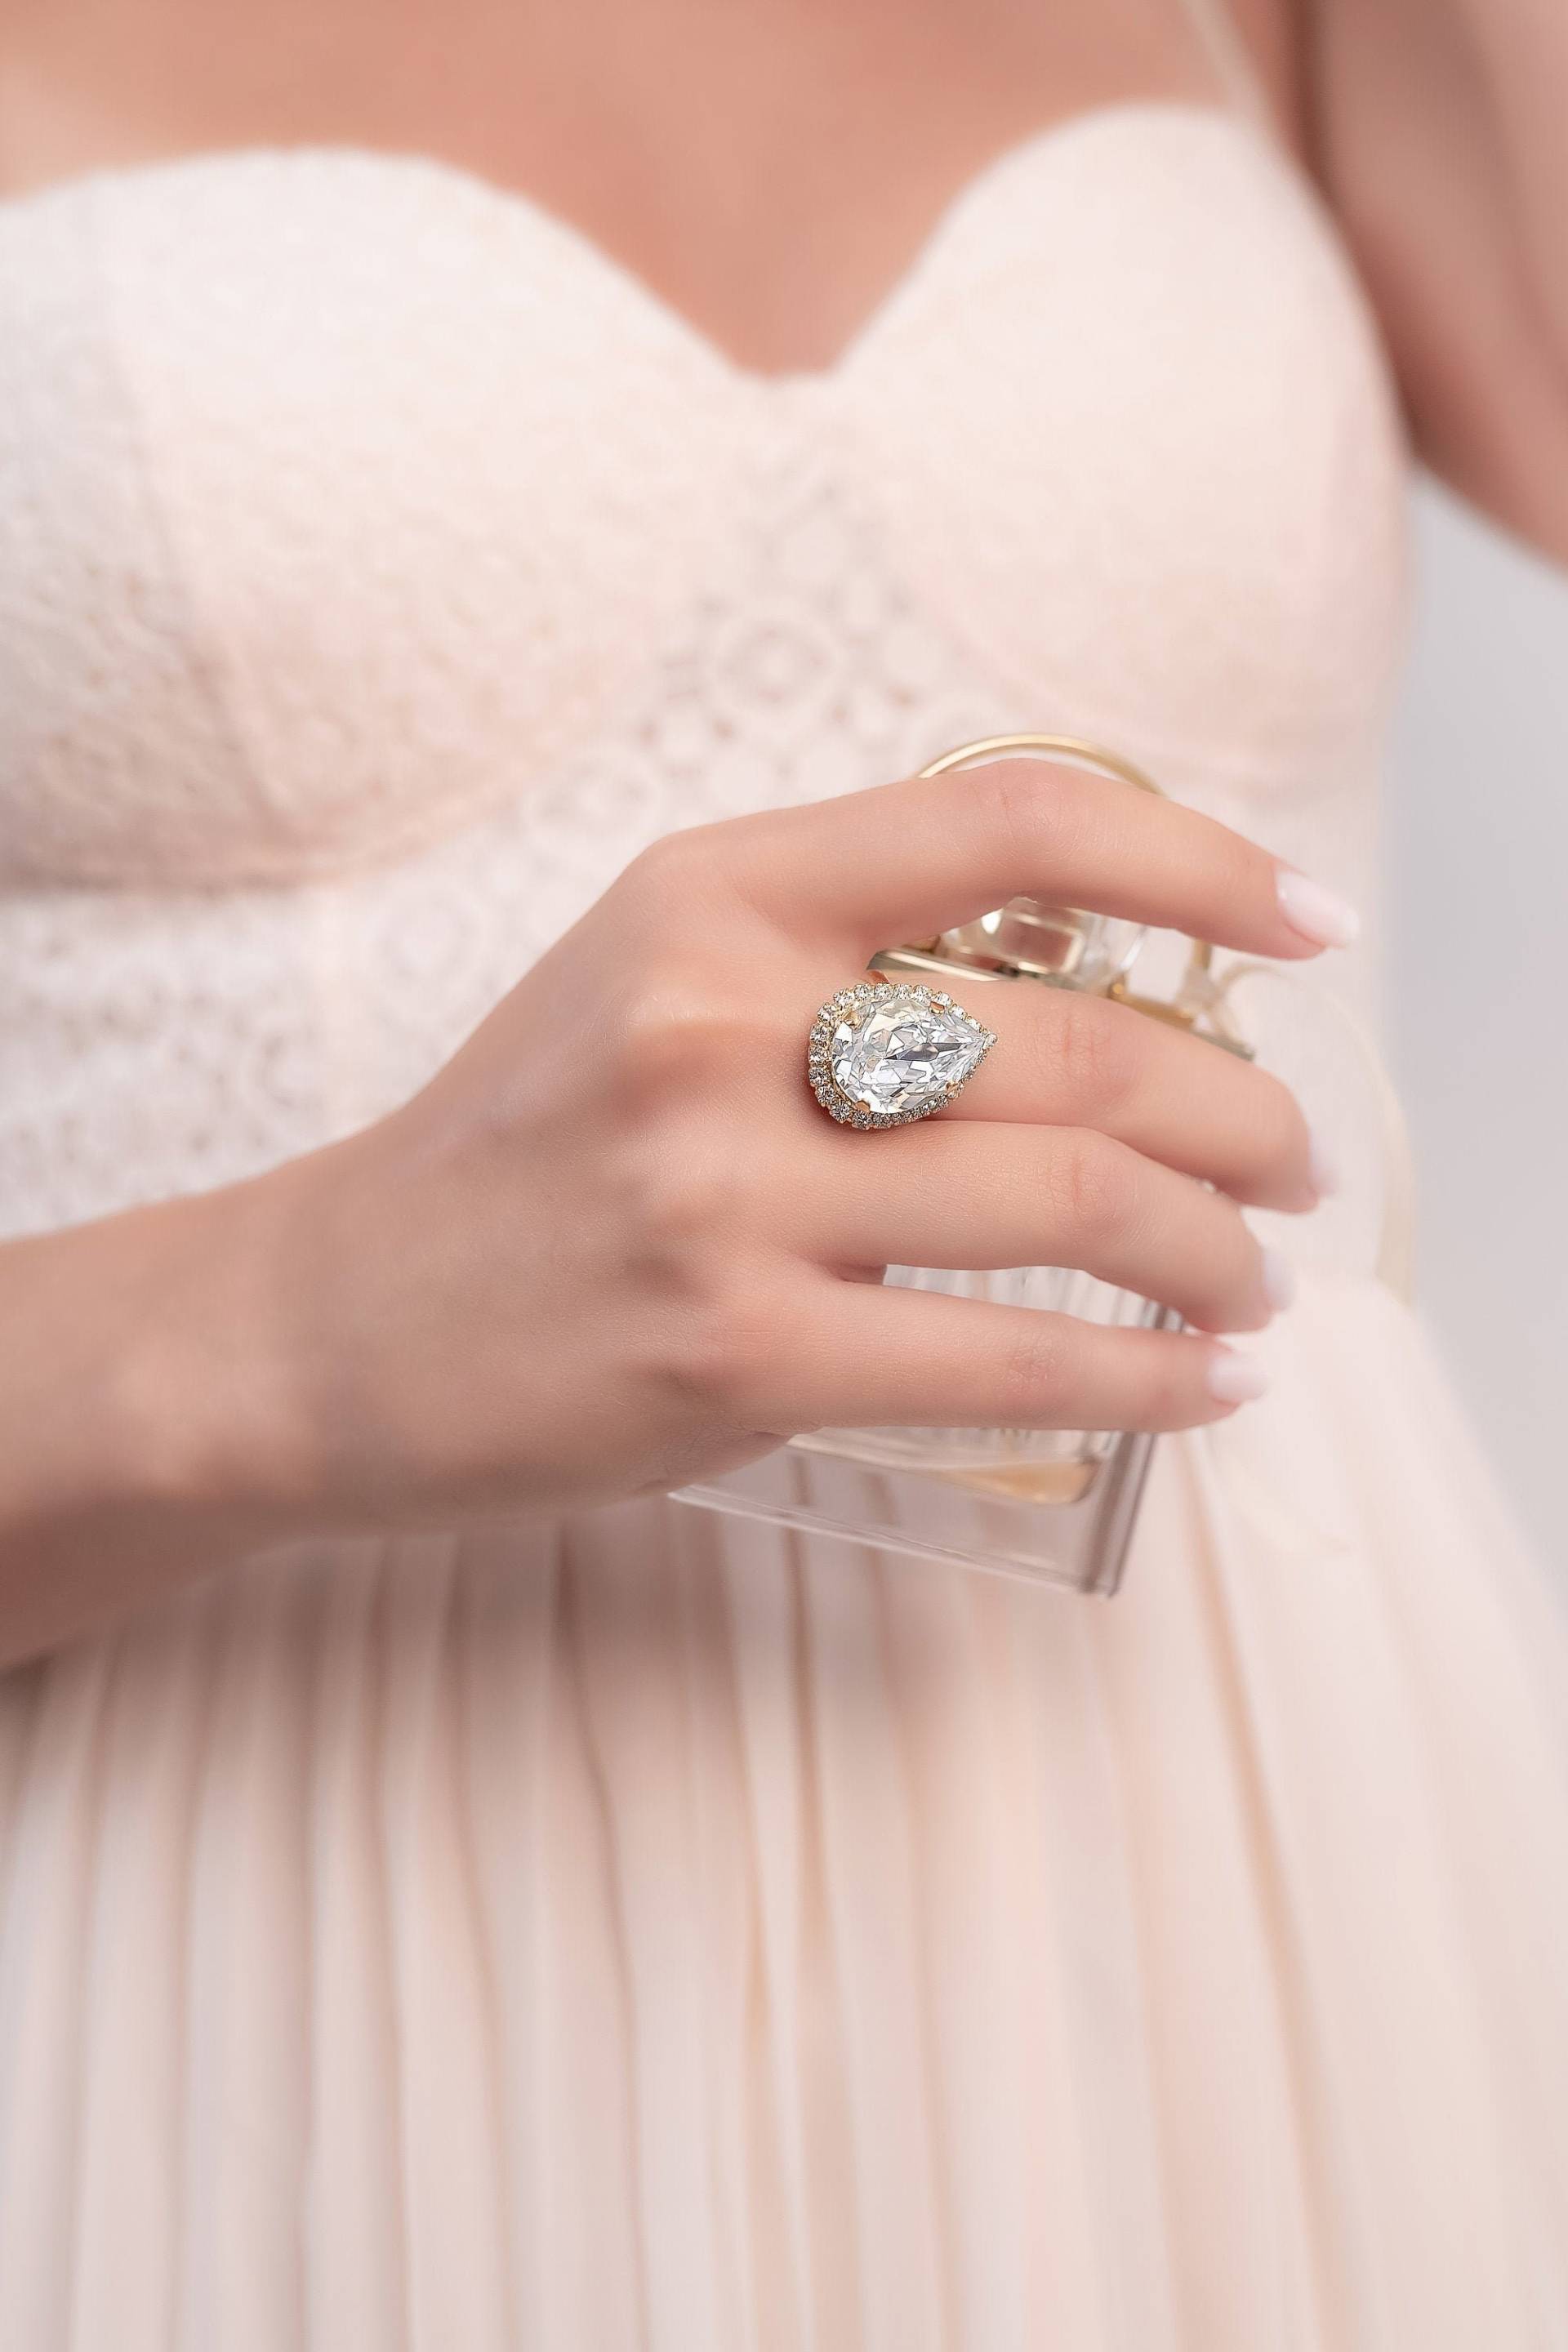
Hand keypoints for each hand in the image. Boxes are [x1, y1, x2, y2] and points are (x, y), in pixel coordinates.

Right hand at [248, 755, 1341, 1531]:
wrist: (327, 1323)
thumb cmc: (518, 1147)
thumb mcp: (650, 975)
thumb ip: (836, 944)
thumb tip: (1087, 968)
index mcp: (713, 891)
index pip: (1019, 822)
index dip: (1203, 865)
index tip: (1307, 925)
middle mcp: (722, 1018)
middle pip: (1085, 1041)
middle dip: (1244, 1115)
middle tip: (1292, 1166)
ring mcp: (726, 1193)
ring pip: (1074, 1197)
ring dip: (1219, 1251)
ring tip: (1258, 1285)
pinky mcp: (735, 1355)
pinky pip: (1010, 1358)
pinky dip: (1144, 1378)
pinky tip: (1202, 1389)